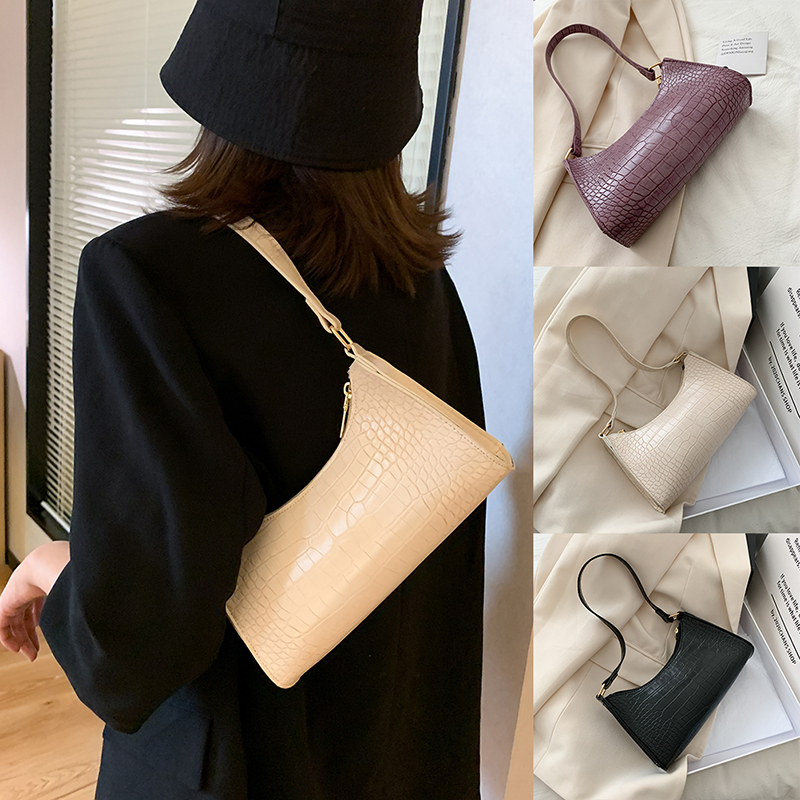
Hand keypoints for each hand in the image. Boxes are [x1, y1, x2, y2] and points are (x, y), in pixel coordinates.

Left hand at [0, 541, 69, 660]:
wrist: (47, 563)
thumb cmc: (65, 571)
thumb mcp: (72, 591)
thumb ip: (80, 602)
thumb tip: (99, 615)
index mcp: (40, 585)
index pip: (36, 606)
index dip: (40, 619)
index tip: (48, 631)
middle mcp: (26, 592)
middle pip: (26, 618)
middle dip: (31, 637)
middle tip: (36, 651)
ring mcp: (14, 599)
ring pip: (15, 625)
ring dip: (23, 642)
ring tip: (31, 655)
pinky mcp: (4, 606)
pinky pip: (2, 628)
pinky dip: (9, 640)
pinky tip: (18, 648)